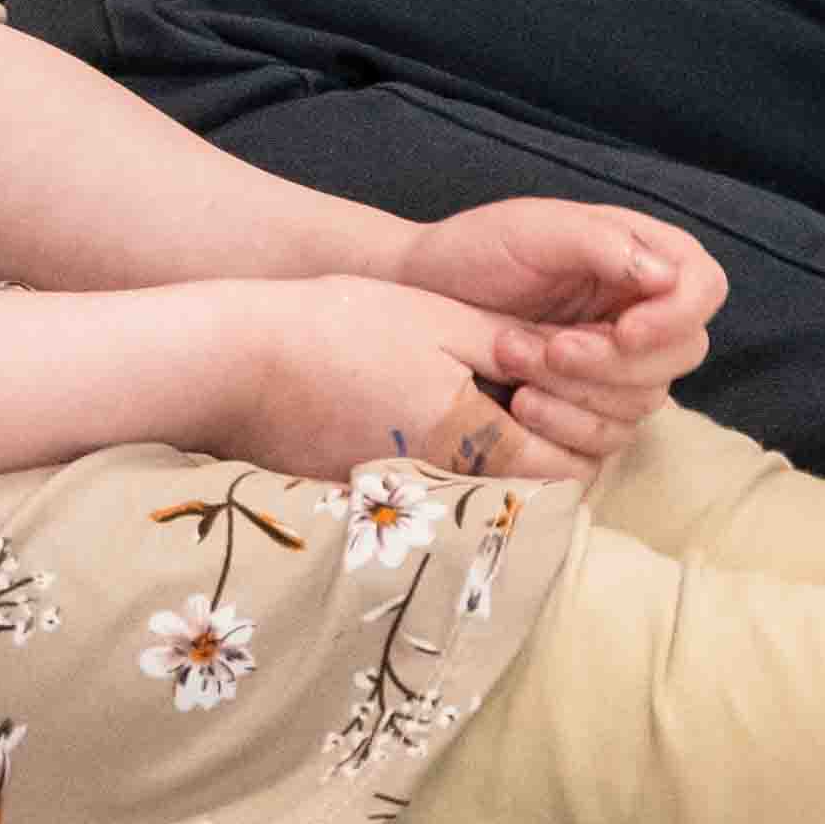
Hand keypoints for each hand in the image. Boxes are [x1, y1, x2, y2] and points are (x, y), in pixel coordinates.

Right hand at [212, 276, 594, 488]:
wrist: (239, 363)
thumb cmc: (340, 328)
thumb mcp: (442, 319)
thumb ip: (515, 346)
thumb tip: (573, 358)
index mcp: (475, 443)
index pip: (568, 471)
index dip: (585, 433)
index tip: (574, 394)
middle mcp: (448, 490)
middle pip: (531, 496)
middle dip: (551, 453)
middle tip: (541, 399)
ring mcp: (407, 504)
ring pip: (485, 499)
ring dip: (504, 464)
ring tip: (496, 405)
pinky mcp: (372, 503)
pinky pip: (438, 499)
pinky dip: (455, 469)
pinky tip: (442, 420)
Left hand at [386, 199, 720, 462]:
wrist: (419, 296)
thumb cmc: (476, 251)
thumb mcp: (536, 229)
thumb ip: (603, 243)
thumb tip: (667, 276)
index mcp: (643, 257)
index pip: (705, 289)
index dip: (676, 317)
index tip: (623, 330)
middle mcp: (643, 312)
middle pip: (681, 354)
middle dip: (611, 361)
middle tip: (547, 347)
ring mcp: (619, 367)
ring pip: (644, 402)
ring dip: (577, 391)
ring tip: (510, 358)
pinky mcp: (589, 411)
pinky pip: (608, 439)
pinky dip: (566, 426)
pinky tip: (519, 404)